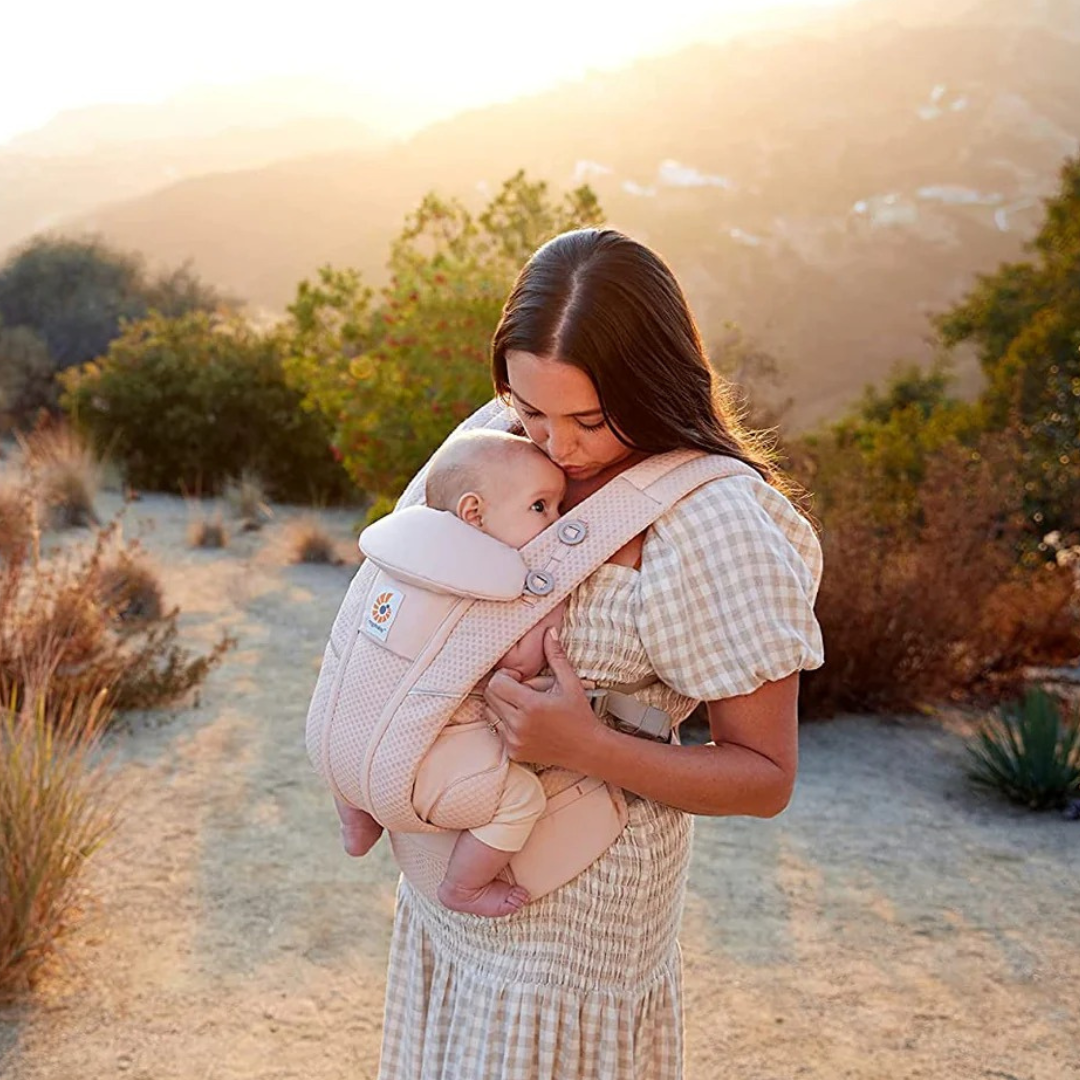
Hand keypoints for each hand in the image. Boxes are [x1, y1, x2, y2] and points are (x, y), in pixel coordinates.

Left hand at [483, 629, 604, 767]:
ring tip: (524, 707)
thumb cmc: (580, 715)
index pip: (496, 682)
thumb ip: (556, 656)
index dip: (506, 676)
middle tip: (522, 690)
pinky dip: (506, 723)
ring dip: (502, 706)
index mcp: (530, 706)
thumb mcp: (570, 683)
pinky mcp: (514, 752)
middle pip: (489, 696)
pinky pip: (497, 731)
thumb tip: (549, 631)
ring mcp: (514, 741)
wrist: (588, 748)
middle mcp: (519, 725)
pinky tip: (527, 722)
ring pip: (490, 713)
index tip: (520, 679)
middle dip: (502, 688)